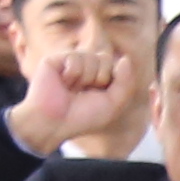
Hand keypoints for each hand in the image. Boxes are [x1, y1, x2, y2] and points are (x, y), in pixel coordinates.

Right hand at [6, 37, 127, 154]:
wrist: (54, 124)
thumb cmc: (83, 117)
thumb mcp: (113, 104)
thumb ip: (125, 82)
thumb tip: (125, 59)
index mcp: (97, 77)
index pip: (116, 66)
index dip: (112, 81)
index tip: (100, 96)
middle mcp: (83, 68)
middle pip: (105, 58)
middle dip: (101, 77)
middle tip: (85, 92)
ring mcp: (68, 63)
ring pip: (91, 56)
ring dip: (86, 77)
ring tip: (72, 89)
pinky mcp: (54, 60)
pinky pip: (75, 57)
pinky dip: (73, 73)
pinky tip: (63, 82)